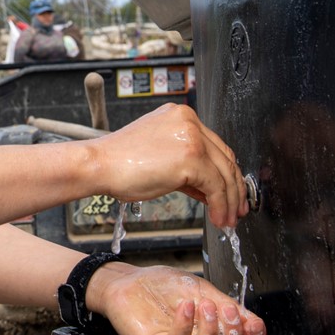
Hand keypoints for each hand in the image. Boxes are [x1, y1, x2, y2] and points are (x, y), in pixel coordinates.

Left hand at [89, 263, 266, 334]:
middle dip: (232, 334)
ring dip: (209, 329)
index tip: (253, 324)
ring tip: (206, 304)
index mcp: (212, 332)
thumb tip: (256, 322)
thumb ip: (227, 305)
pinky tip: (187, 306)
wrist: (130, 281)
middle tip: (229, 312)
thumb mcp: (202, 290)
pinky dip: (184, 325)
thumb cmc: (163, 285)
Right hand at [90, 103, 246, 227]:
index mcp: (181, 116)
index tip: (229, 192)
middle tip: (235, 209)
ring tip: (228, 219)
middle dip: (234, 188)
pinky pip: (217, 186)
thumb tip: (209, 189)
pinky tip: (217, 218)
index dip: (226, 173)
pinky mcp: (191, 157)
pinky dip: (221, 205)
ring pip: (225, 173)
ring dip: (230, 200)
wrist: (99, 165)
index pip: (215, 146)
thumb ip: (187, 168)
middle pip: (225, 158)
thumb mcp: (159, 158)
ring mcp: (192, 137)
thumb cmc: (120, 163)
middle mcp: (189, 121)